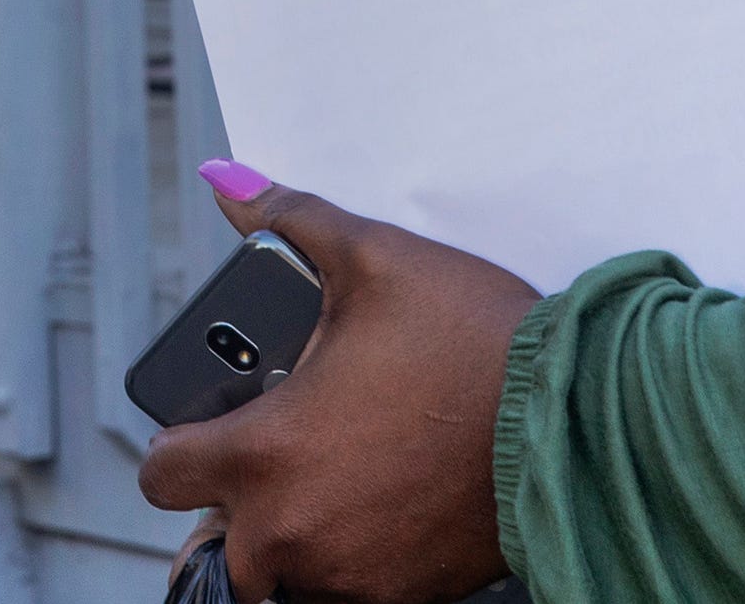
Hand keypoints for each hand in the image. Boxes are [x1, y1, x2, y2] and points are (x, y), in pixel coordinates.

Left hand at [138, 162, 541, 603]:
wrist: (581, 418)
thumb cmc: (476, 340)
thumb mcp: (376, 259)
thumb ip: (289, 220)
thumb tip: (226, 181)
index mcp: (264, 455)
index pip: (162, 474)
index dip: (179, 442)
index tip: (209, 424)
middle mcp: (293, 530)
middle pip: (217, 544)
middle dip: (239, 501)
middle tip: (285, 448)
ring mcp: (349, 573)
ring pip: (282, 572)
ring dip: (294, 533)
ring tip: (339, 469)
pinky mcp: (404, 594)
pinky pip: (347, 588)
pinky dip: (352, 554)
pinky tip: (387, 497)